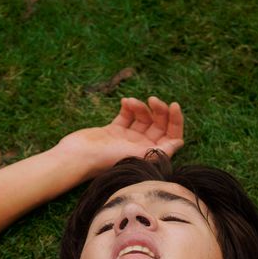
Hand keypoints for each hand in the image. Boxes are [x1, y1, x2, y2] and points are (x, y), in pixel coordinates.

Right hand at [55, 95, 185, 173]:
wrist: (77, 156)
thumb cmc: (107, 159)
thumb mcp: (138, 154)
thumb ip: (160, 150)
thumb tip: (180, 142)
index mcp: (150, 156)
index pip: (172, 137)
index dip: (176, 121)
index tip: (173, 106)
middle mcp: (141, 148)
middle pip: (159, 125)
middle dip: (159, 110)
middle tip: (153, 99)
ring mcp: (127, 139)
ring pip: (143, 118)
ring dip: (141, 107)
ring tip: (131, 101)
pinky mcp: (114, 131)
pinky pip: (127, 116)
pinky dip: (129, 107)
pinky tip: (125, 102)